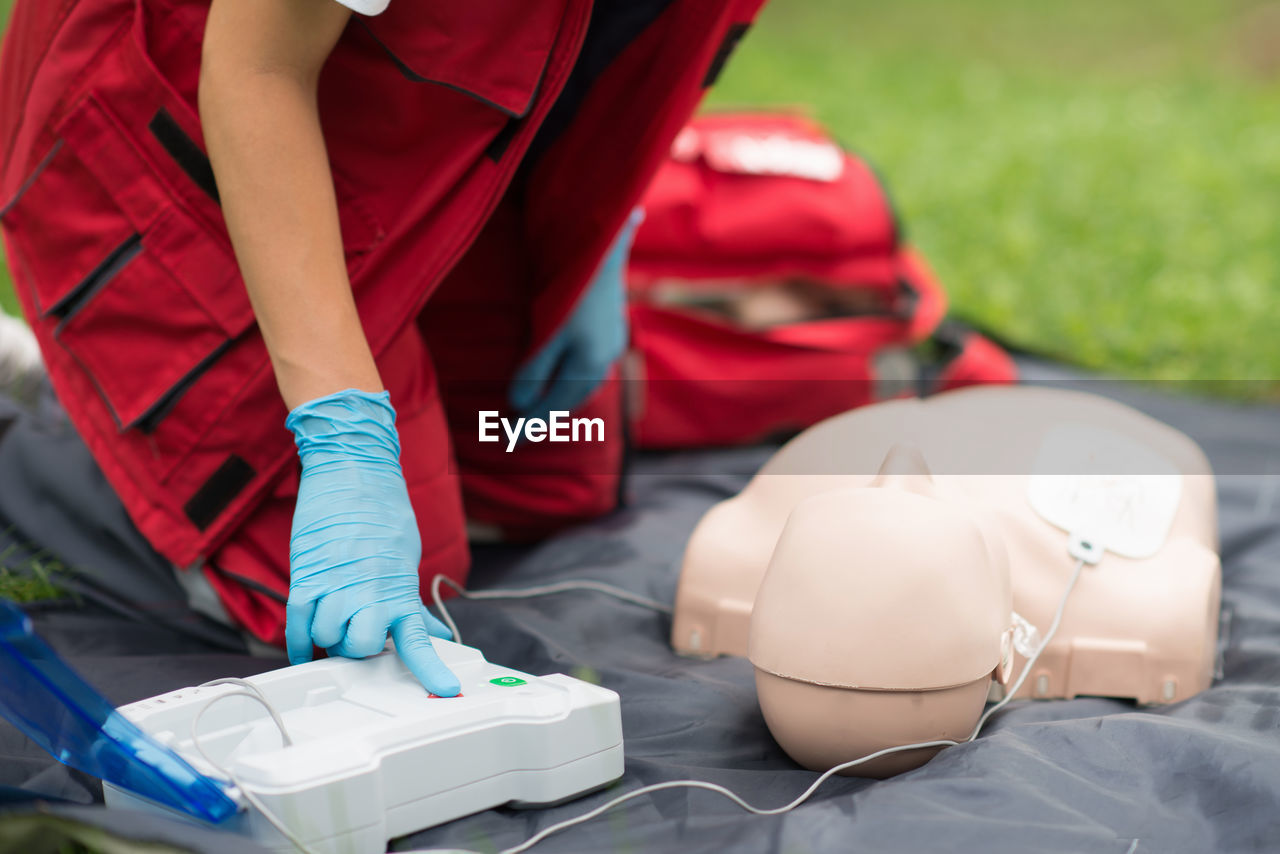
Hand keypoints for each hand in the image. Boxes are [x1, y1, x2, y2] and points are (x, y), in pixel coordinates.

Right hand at [284, 389, 459, 695]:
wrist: (354, 473)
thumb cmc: (383, 514)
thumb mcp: (406, 560)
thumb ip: (411, 604)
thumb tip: (436, 634)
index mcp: (398, 590)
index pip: (417, 641)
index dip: (431, 670)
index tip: (446, 691)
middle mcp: (368, 592)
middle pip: (360, 649)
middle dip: (358, 650)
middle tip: (359, 634)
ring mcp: (334, 585)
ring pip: (326, 638)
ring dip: (328, 637)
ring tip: (334, 620)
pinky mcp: (306, 576)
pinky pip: (297, 624)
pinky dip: (298, 641)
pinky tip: (303, 647)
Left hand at [509, 209, 642, 418]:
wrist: (603, 244)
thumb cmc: (570, 288)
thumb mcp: (547, 332)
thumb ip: (535, 369)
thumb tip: (520, 405)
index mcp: (589, 362)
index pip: (556, 403)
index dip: (533, 421)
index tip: (512, 439)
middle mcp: (605, 357)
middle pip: (574, 398)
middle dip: (549, 414)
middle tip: (522, 431)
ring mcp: (611, 341)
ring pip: (585, 383)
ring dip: (564, 398)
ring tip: (541, 410)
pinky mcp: (611, 326)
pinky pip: (590, 367)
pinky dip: (574, 381)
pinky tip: (566, 377)